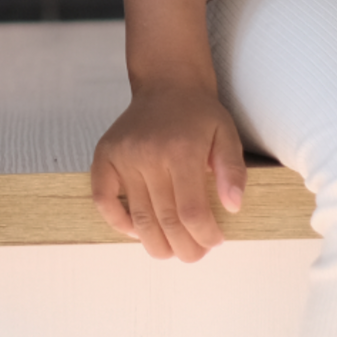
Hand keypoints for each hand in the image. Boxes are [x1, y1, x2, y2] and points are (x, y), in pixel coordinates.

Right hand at [91, 83, 246, 261]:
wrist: (166, 83)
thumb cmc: (198, 114)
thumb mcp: (227, 135)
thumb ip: (233, 171)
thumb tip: (233, 206)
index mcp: (181, 150)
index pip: (191, 213)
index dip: (205, 237)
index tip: (215, 241)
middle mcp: (148, 154)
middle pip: (165, 221)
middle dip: (185, 249)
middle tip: (196, 254)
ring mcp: (123, 156)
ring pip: (138, 218)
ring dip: (157, 245)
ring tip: (172, 249)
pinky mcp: (105, 155)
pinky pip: (102, 199)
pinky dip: (117, 222)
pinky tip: (136, 229)